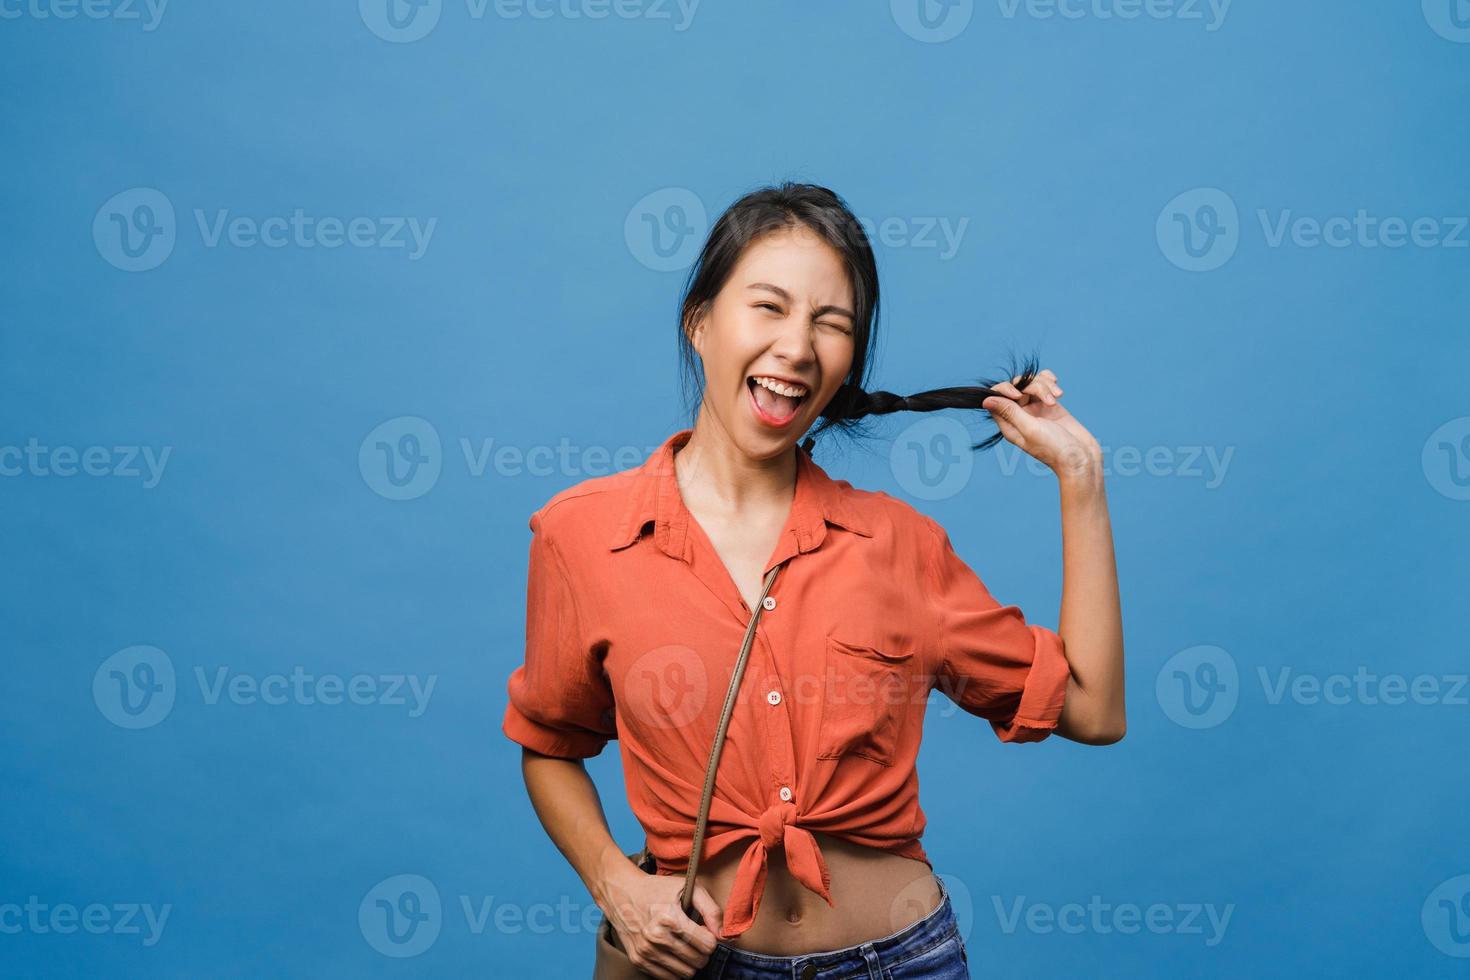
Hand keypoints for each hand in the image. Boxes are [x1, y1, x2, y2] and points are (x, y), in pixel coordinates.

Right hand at [600, 864, 722, 979]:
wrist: (622, 893)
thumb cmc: (657, 889)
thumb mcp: (687, 888)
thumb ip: (711, 910)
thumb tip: (723, 935)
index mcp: (670, 918)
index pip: (708, 945)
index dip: (710, 938)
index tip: (703, 930)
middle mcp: (657, 938)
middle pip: (699, 961)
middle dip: (702, 951)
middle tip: (695, 938)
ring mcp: (646, 951)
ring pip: (686, 973)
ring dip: (690, 961)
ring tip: (684, 945)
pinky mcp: (638, 960)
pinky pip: (669, 978)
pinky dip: (675, 968)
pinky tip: (672, 952)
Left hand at [981, 369, 1101, 478]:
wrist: (1081, 457)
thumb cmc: (1055, 449)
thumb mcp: (1030, 429)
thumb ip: (1009, 412)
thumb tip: (985, 400)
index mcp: (1008, 424)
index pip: (996, 397)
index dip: (1004, 390)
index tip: (1019, 395)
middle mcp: (1019, 415)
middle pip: (1016, 386)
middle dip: (1033, 387)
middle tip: (1049, 401)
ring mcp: (1035, 409)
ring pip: (1031, 383)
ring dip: (1045, 386)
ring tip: (1057, 399)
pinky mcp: (1049, 404)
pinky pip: (1044, 383)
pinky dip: (1050, 382)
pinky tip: (1058, 391)